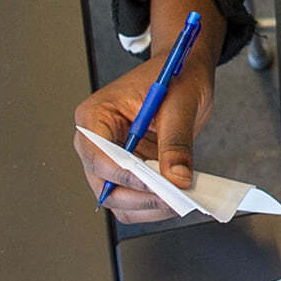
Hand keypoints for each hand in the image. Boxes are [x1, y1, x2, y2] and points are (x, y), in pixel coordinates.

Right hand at [72, 0, 222, 222]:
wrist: (184, 73)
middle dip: (140, 196)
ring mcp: (111, 159)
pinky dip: (154, 205)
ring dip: (149, 206)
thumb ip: (176, 142)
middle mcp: (96, 141)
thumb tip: (177, 178)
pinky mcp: (129, 172)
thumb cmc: (175, 77)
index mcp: (95, 115)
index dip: (125, 175)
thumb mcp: (179, 104)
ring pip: (119, 200)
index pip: (98, 155)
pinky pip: (134, 199)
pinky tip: (178, 197)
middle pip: (104, 185)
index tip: (156, 184)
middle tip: (175, 198)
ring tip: (181, 199)